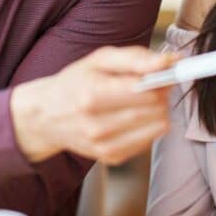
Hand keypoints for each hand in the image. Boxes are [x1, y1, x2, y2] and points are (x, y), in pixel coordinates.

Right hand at [11, 46, 176, 164]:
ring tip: (141, 100)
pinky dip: (148, 126)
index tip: (164, 72)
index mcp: (92, 95)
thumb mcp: (99, 60)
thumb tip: (169, 61)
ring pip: (157, 126)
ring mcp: (104, 145)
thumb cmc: (75, 83)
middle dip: (161, 94)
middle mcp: (97, 125)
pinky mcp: (111, 157)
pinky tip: (133, 117)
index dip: (161, 80)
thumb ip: (135, 57)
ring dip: (158, 110)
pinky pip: (149, 141)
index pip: (146, 91)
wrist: (46, 117)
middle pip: (155, 109)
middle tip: (153, 84)